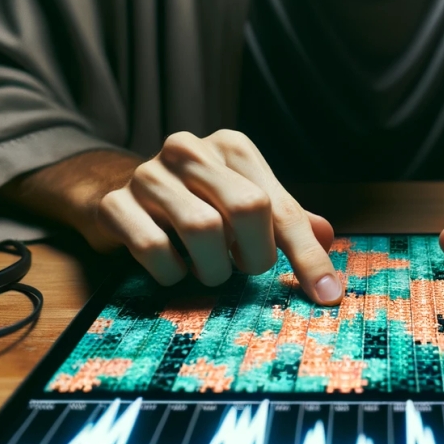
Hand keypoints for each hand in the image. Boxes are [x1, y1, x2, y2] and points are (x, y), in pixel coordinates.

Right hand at [95, 130, 342, 302]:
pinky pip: (154, 248)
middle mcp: (191, 150)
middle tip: (244, 267)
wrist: (120, 194)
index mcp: (233, 148)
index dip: (306, 255)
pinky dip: (172, 271)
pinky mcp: (115, 204)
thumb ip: (289, 220)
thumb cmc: (201, 203)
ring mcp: (149, 174)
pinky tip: (174, 265)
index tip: (328, 295)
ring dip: (214, 267)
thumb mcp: (249, 203)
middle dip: (254, 255)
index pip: (280, 206)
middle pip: (247, 207)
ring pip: (202, 229)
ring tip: (209, 266)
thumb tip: (327, 237)